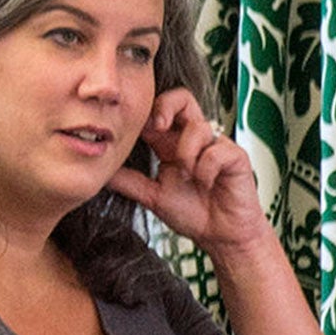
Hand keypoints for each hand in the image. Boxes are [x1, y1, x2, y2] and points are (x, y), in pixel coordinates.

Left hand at [106, 88, 270, 254]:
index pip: (158, 111)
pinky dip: (206, 169)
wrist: (221, 236)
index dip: (143, 113)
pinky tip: (205, 184)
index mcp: (172, 144)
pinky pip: (217, 151)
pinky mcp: (236, 157)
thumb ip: (127, 181)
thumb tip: (98, 171)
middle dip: (166, 107)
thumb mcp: (151, 195)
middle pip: (182, 98)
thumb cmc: (193, 212)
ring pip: (198, 127)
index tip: (131, 130)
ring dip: (186, 153)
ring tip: (186, 176)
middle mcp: (194, 139)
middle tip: (156, 128)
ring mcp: (217, 146)